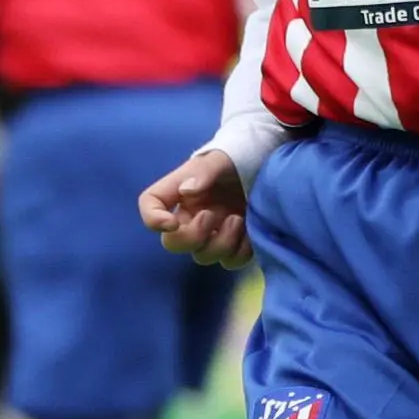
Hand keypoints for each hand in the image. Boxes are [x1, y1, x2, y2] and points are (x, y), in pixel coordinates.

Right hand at [139, 148, 252, 267]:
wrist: (269, 163)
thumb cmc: (239, 157)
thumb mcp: (222, 159)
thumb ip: (205, 171)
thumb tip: (188, 191)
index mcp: (181, 193)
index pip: (150, 205)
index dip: (152, 218)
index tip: (171, 222)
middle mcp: (193, 215)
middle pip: (174, 243)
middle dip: (192, 237)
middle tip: (212, 215)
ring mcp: (215, 232)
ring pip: (204, 256)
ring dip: (220, 244)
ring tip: (238, 219)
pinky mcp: (238, 243)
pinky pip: (232, 261)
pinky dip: (240, 252)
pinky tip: (252, 233)